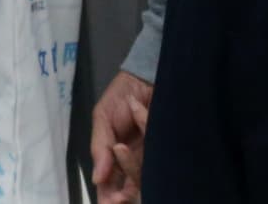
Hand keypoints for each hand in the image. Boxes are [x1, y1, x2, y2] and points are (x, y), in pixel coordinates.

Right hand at [91, 70, 151, 202]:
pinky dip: (145, 132)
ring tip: (121, 146)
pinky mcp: (170, 149)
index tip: (107, 203)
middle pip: (131, 183)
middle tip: (119, 198)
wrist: (146, 77)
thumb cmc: (121, 96)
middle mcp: (137, 158)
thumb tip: (97, 179)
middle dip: (123, 192)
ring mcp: (154, 155)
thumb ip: (99, 147)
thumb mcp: (102, 118)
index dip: (109, 194)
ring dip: (131, 165)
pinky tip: (139, 114)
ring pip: (144, 174)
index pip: (112, 181)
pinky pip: (161, 156)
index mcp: (117, 155)